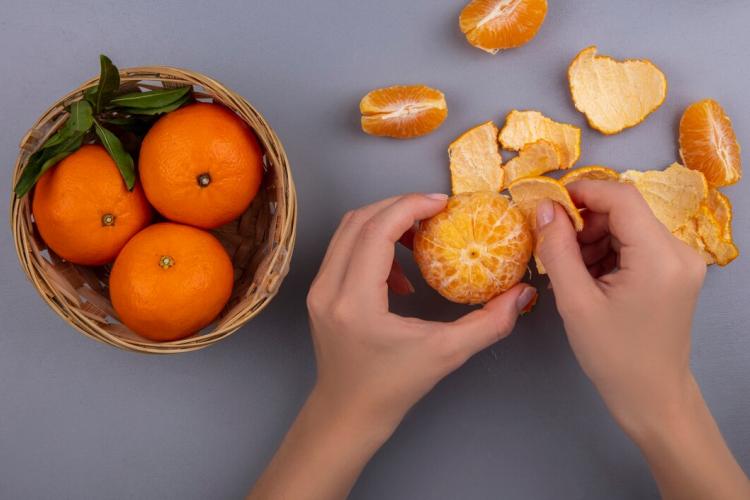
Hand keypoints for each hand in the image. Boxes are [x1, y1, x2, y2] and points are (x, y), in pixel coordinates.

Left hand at [249, 193, 535, 499]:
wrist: (349, 413)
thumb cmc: (392, 388)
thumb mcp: (446, 354)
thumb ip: (488, 323)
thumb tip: (522, 294)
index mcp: (355, 302)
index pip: (377, 231)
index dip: (410, 207)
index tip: (442, 204)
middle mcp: (329, 289)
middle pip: (359, 221)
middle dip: (399, 207)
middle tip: (435, 213)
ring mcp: (319, 289)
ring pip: (348, 232)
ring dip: (384, 223)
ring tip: (421, 238)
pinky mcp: (320, 293)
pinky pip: (345, 250)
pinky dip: (372, 244)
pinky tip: (400, 273)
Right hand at [535, 180, 703, 429]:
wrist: (651, 396)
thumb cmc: (613, 356)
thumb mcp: (575, 301)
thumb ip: (557, 249)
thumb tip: (544, 208)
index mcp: (660, 257)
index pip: (622, 197)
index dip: (582, 192)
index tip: (548, 204)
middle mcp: (679, 251)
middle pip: (624, 212)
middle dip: (584, 223)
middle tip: (554, 249)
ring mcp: (681, 261)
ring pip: (627, 227)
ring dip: (593, 239)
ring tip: (572, 271)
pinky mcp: (675, 271)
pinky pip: (636, 245)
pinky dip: (608, 252)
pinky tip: (590, 278)